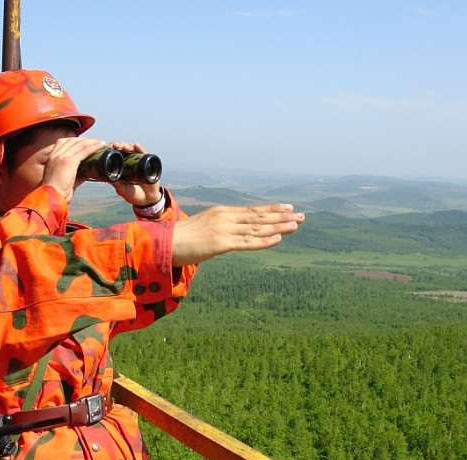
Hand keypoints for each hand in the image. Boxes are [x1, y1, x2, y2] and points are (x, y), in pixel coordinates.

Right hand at [42, 137, 106, 201]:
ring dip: (91, 142)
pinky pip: (83, 151)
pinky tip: (100, 146)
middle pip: (72, 141)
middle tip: (96, 142)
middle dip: (85, 140)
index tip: (85, 143)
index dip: (75, 141)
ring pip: (79, 144)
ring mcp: (61, 157)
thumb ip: (76, 173)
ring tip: (101, 143)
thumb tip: (88, 172)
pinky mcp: (68, 161)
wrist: (51, 198)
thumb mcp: (65, 179)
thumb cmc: (57, 192)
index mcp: (51, 158)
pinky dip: (93, 147)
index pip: (63, 142)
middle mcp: (55, 154)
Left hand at [108, 141, 160, 206]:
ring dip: (128, 146)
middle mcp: (129, 163)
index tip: (107, 147)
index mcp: (121, 168)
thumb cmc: (134, 195)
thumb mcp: (123, 190)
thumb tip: (107, 178)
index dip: (112, 150)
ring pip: (132, 151)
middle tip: (115, 145)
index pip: (115, 156)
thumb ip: (117, 185)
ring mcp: (138, 162)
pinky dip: (140, 149)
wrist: (148, 199)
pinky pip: (144, 154)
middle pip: (123, 151)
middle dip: (119, 146)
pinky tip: (136, 145)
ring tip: (125, 147)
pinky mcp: (148, 163)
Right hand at [171, 204, 304, 266]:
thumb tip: (231, 235)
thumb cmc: (181, 239)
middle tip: (302, 215)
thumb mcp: (204, 228)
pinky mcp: (220, 244)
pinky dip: (264, 241)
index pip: (252, 211)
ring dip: (279, 227)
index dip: (271, 210)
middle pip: (259, 217)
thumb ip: (219, 229)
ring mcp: (224, 230)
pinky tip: (279, 238)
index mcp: (222, 213)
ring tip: (297, 224)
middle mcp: (226, 218)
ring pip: (257, 228)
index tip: (288, 208)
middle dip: (282, 217)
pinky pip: (247, 242)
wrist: (164, 244)